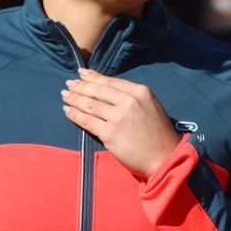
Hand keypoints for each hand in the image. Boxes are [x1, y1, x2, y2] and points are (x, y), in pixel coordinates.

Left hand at [61, 68, 181, 176]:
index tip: (81, 73)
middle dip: (80, 86)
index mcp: (140, 91)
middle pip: (97, 91)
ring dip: (74, 99)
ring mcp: (118, 117)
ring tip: (65, 96)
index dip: (93, 77)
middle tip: (68, 85)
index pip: (110, 81)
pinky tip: (68, 111)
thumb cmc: (159, 134)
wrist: (164, 157)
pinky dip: (74, 114)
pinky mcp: (110, 133)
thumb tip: (108, 91)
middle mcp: (129, 101)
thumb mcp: (151, 106)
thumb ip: (133, 97)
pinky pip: (87, 121)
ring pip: (89, 104)